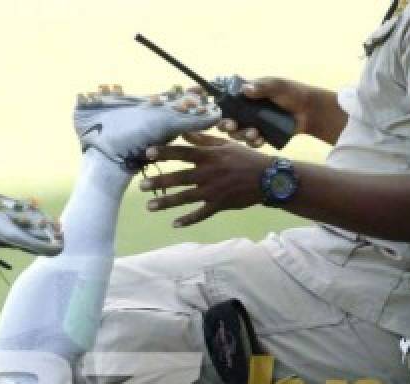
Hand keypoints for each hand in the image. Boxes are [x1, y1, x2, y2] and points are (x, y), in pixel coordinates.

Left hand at [140, 133, 268, 226]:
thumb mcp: (226, 145)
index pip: (183, 153)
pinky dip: (188, 220)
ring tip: (150, 206)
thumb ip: (204, 139)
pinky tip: (175, 224)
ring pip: (185, 197)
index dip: (165, 153)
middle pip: (179, 177)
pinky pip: (201, 214)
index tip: (148, 153)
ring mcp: (213, 190)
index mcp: (210, 156)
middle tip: (141, 185)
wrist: (268, 179)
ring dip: (166, 202)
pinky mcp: (219, 205)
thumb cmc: (245, 159)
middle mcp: (208, 173)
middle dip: (159, 181)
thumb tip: (183, 132)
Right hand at [216, 77, 315, 146]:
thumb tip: (245, 90)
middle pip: (229, 121)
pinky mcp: (262, 135)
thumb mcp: (277, 85)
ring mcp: (254, 124)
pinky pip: (252, 142)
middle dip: (227, 126)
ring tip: (253, 133)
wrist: (309, 110)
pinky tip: (259, 140)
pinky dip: (253, 142)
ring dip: (242, 135)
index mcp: (247, 96)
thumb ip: (262, 87)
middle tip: (232, 126)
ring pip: (239, 134)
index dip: (221, 110)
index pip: (228, 103)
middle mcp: (247, 111)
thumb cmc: (293, 93)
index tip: (221, 114)